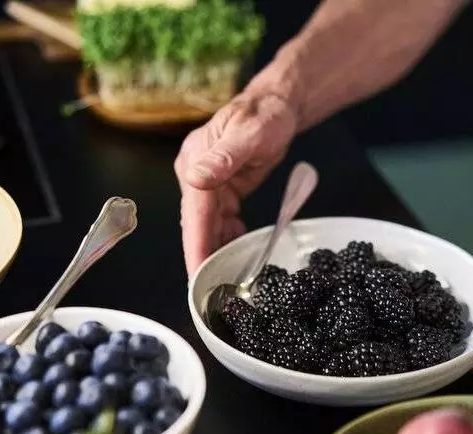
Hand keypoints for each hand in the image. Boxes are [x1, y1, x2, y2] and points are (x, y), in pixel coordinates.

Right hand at [175, 91, 297, 275]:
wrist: (277, 104)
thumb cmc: (265, 113)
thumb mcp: (250, 132)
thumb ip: (225, 157)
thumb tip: (197, 178)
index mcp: (195, 161)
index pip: (195, 212)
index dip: (196, 244)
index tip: (197, 273)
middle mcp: (196, 173)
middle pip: (198, 223)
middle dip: (201, 255)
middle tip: (207, 290)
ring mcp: (208, 181)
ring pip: (209, 224)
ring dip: (215, 249)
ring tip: (223, 279)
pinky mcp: (222, 188)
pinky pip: (221, 219)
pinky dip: (227, 236)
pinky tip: (236, 252)